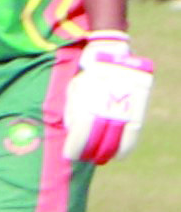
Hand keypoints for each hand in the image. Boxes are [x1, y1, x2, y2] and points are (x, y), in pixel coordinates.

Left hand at [63, 31, 152, 163]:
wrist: (111, 52)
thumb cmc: (88, 73)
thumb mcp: (74, 89)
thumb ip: (73, 111)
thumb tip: (72, 134)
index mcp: (91, 94)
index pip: (84, 127)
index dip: (77, 145)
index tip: (70, 155)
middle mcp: (111, 98)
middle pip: (104, 133)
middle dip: (94, 150)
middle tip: (88, 159)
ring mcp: (127, 99)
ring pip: (122, 134)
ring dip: (113, 150)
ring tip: (105, 158)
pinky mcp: (140, 100)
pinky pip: (135, 128)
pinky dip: (128, 143)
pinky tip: (121, 153)